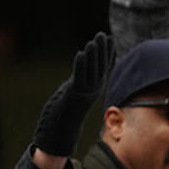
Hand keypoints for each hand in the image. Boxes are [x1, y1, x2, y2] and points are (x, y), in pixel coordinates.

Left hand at [33, 33, 113, 157]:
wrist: (59, 134)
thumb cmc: (62, 116)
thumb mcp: (72, 96)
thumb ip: (77, 86)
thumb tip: (77, 79)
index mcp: (94, 89)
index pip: (103, 67)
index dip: (107, 53)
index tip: (109, 40)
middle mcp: (92, 90)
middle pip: (100, 66)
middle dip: (102, 50)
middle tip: (103, 34)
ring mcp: (84, 93)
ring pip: (91, 71)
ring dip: (93, 55)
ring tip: (94, 40)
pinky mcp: (74, 95)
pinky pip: (80, 77)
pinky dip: (81, 65)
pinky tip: (81, 53)